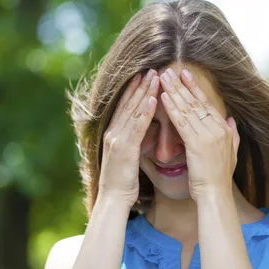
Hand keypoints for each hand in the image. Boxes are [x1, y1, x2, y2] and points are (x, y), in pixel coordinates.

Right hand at [97, 69, 159, 207]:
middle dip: (140, 85)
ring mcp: (118, 139)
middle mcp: (114, 132)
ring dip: (144, 91)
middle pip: (128, 103)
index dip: (134, 90)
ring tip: (155, 76)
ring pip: (133, 110)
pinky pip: (137, 126)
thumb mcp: (129, 157)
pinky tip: (154, 99)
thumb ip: (134, 142)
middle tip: (151, 68)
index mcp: (115, 134)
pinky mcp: (125, 148)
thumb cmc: (123, 182)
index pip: (126, 107)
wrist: (113, 200)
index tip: (144, 75)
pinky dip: (145, 111)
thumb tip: (145, 132)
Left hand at [159, 68, 239, 200]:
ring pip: (188, 109)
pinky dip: (172, 108)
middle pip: (196, 102)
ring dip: (174, 91)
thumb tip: (232, 119)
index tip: (185, 75)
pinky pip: (182, 122)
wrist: (216, 194)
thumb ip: (233, 134)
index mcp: (224, 129)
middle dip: (181, 85)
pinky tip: (164, 97)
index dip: (195, 88)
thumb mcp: (232, 153)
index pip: (207, 104)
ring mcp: (208, 135)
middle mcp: (217, 129)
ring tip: (163, 77)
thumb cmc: (219, 178)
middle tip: (169, 70)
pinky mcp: (197, 144)